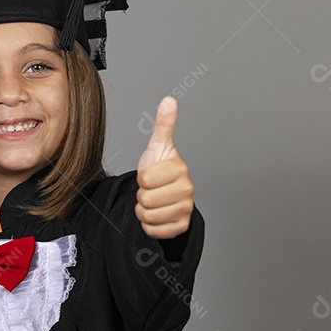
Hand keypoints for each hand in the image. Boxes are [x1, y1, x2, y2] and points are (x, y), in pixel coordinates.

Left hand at [135, 96, 193, 238]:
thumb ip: (163, 124)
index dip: (142, 179)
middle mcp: (187, 190)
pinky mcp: (182, 227)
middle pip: (146, 199)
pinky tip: (157, 214)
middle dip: (142, 196)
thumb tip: (169, 100)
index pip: (145, 180)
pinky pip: (154, 230)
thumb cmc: (160, 169)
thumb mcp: (158, 146)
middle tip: (151, 189)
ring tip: (153, 201)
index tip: (151, 175)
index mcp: (180, 169)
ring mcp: (186, 209)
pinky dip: (149, 225)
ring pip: (149, 216)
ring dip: (144, 211)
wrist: (165, 193)